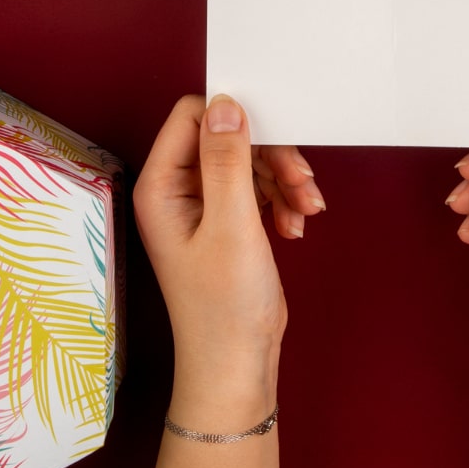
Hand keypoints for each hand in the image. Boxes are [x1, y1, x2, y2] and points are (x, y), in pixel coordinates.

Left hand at [133, 95, 324, 426]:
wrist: (238, 363)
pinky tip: (296, 226)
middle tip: (301, 182)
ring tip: (306, 210)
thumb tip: (225, 104)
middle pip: (228, 138)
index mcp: (162, 187)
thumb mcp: (232, 226)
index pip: (192, 117)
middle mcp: (178, 191)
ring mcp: (204, 206)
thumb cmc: (223, 307)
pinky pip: (260, 187)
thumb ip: (228, 162)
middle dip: (271, 157)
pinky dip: (284, 200)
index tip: (275, 133)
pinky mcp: (229, 221)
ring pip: (250, 161)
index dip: (235, 119)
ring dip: (284, 180)